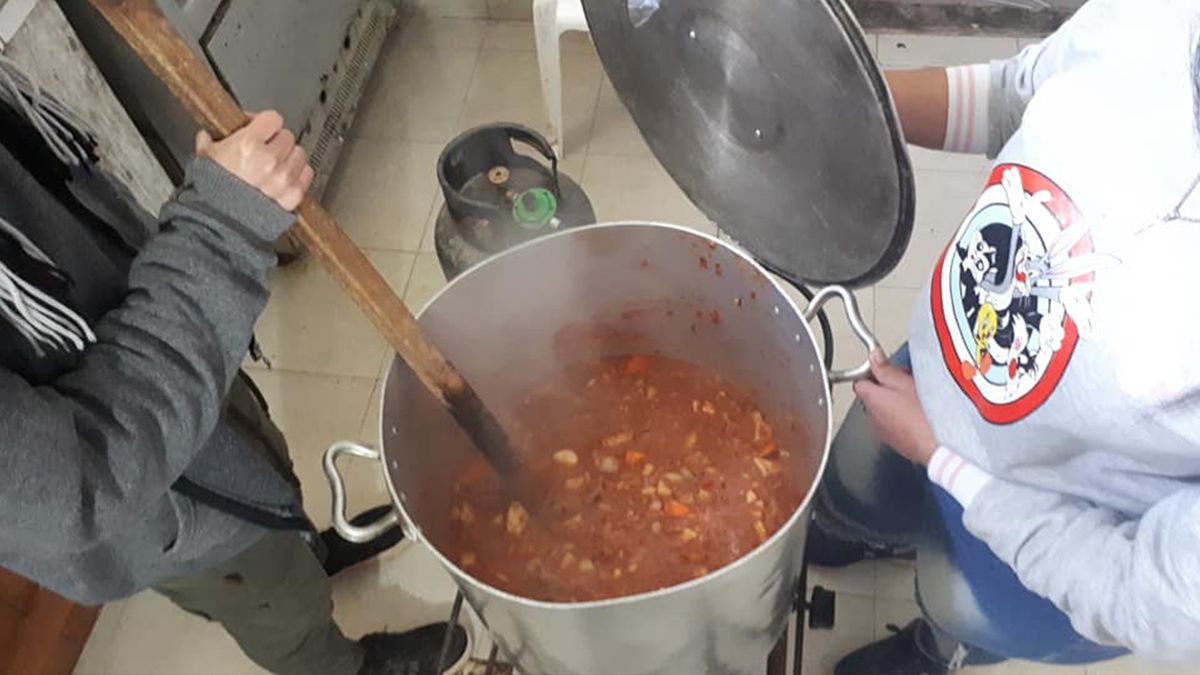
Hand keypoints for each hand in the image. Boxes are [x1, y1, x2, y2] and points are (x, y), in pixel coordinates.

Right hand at [195, 111, 313, 210]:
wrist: (219, 225)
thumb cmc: (211, 195)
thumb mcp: (205, 158)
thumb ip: (209, 141)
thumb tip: (208, 135)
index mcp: (248, 145)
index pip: (273, 119)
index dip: (265, 124)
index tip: (260, 129)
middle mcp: (269, 160)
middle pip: (287, 136)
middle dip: (275, 142)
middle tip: (264, 151)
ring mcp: (283, 178)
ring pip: (299, 154)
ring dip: (288, 158)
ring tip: (273, 167)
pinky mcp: (293, 195)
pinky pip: (306, 174)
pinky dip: (297, 175)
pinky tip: (283, 178)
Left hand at [852, 350, 937, 464]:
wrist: (938, 447)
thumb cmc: (922, 417)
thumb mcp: (904, 382)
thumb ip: (885, 368)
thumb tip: (874, 357)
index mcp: (871, 400)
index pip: (860, 381)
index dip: (873, 372)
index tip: (888, 369)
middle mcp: (872, 417)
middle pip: (873, 395)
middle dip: (887, 386)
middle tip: (907, 382)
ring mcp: (883, 431)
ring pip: (885, 409)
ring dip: (896, 402)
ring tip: (916, 398)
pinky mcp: (896, 442)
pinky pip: (894, 423)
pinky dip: (903, 417)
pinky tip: (919, 415)